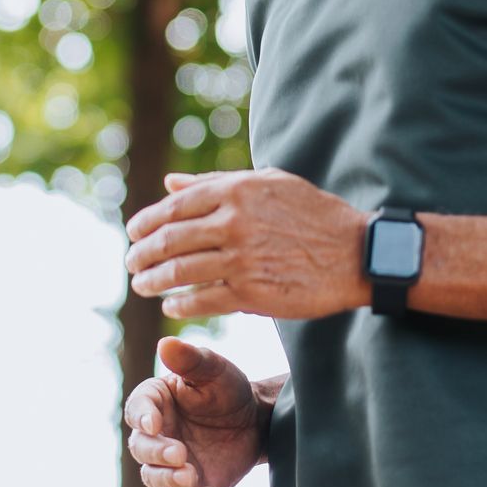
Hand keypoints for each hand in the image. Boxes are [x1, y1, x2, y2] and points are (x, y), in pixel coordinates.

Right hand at [123, 337, 262, 486]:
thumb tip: (165, 343)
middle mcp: (156, 434)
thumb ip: (190, 360)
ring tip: (191, 475)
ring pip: (153, 477)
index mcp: (155, 401)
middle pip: (141, 448)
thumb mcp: (214, 370)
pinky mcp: (187, 485)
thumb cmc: (228, 388)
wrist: (255, 420)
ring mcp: (169, 462)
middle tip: (180, 453)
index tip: (154, 423)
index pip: (137, 408)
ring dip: (168, 479)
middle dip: (157, 453)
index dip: (142, 417)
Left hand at [125, 169, 368, 319]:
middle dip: (142, 254)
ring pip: (179, 272)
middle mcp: (234, 222)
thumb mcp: (267, 183)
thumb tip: (170, 182)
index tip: (133, 233)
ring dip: (152, 280)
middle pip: (169, 240)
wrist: (356, 254)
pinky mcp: (251, 294)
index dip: (146, 222)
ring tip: (141, 285)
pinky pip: (202, 300)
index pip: (173, 207)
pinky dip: (179, 304)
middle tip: (130, 262)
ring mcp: (242, 260)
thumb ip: (215, 182)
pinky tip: (171, 305)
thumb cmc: (312, 213)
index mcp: (236, 191)